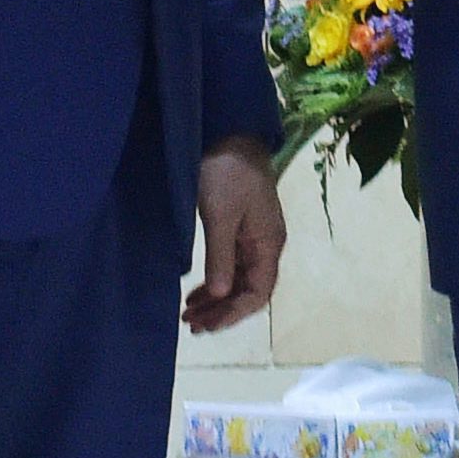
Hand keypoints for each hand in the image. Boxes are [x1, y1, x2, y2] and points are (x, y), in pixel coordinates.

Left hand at [185, 136, 287, 332]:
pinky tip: (197, 292)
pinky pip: (230, 265)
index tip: (207, 326)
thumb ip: (221, 256)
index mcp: (269, 243)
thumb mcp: (221, 214)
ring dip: (217, 300)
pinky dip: (215, 282)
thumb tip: (222, 296)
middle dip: (223, 312)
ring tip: (190, 315)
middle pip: (249, 291)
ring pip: (238, 281)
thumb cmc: (227, 171)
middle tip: (192, 325)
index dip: (234, 314)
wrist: (228, 132)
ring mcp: (252, 237)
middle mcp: (265, 244)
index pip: (258, 293)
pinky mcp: (238, 228)